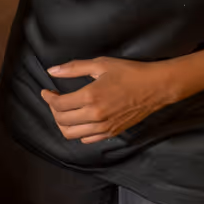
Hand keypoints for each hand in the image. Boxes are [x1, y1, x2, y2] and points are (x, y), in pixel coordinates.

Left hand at [42, 57, 180, 142]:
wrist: (157, 86)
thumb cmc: (131, 73)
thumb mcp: (101, 64)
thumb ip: (74, 68)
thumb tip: (52, 71)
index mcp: (90, 96)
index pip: (58, 104)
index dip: (48, 98)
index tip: (46, 92)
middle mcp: (95, 115)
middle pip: (61, 120)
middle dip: (53, 110)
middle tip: (55, 100)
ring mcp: (104, 126)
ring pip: (71, 134)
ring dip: (63, 123)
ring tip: (65, 112)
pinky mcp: (111, 132)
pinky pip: (86, 139)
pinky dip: (78, 132)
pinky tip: (80, 120)